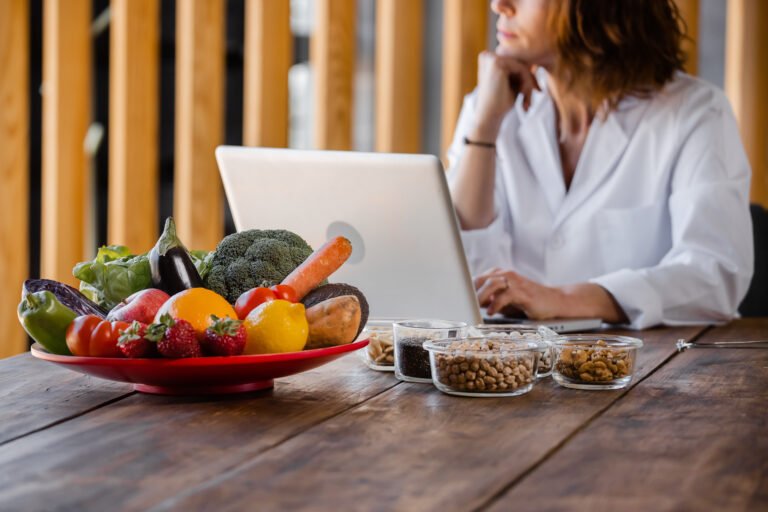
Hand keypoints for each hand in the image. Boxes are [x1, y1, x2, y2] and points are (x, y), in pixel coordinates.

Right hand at [471, 50, 539, 140]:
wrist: (488, 117)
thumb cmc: (500, 103)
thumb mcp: (511, 82)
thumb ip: (519, 70)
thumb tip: (534, 60)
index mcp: (488, 58)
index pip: (515, 62)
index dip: (525, 77)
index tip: (531, 94)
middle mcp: (488, 55)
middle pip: (519, 62)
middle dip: (528, 81)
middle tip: (529, 101)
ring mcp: (492, 58)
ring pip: (522, 65)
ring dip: (528, 84)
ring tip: (526, 101)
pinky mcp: (498, 63)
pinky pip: (522, 69)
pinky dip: (527, 83)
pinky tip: (523, 95)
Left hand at [474, 268, 629, 323]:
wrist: (555, 302)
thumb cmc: (528, 301)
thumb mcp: (505, 300)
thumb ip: (489, 300)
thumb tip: (471, 306)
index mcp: (499, 274)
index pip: (476, 279)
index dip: (465, 289)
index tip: (456, 299)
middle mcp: (506, 275)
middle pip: (480, 280)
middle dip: (469, 293)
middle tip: (463, 306)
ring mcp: (515, 282)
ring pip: (491, 284)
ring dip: (481, 297)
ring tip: (475, 308)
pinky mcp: (523, 292)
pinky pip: (505, 295)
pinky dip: (496, 304)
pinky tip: (492, 312)